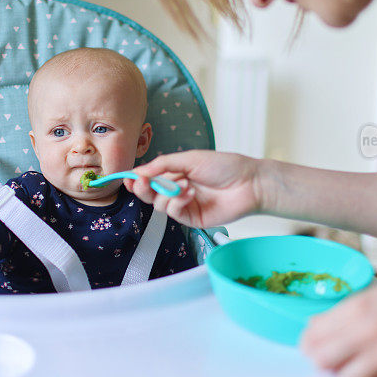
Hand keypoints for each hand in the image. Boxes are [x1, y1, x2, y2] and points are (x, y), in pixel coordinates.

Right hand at [124, 150, 263, 227]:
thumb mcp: (191, 158)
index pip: (150, 177)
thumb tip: (139, 170)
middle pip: (150, 193)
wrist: (249, 183)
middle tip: (142, 182)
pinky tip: (190, 194)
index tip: (127, 178)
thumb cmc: (225, 166)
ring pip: (159, 204)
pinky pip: (174, 213)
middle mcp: (178, 189)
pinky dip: (178, 202)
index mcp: (177, 172)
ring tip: (185, 184)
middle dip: (143, 188)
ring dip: (167, 193)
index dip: (137, 178)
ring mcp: (184, 204)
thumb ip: (164, 164)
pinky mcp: (192, 218)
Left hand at [300, 260, 376, 376]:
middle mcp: (371, 332)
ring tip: (351, 366)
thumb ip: (353, 311)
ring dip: (345, 374)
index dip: (308, 341)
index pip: (314, 334)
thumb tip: (326, 326)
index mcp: (360, 307)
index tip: (311, 342)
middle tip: (326, 358)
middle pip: (323, 360)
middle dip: (320, 360)